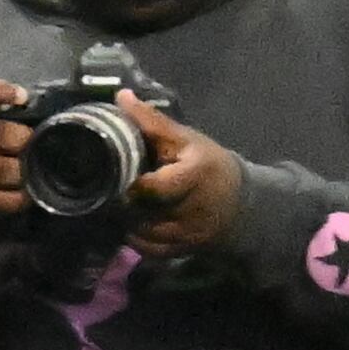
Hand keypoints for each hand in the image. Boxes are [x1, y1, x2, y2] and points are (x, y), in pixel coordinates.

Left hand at [116, 96, 243, 256]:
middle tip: (108, 189)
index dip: (132, 185)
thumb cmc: (208, 165)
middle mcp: (192, 209)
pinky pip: (147, 249)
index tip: (114, 175)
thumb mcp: (186, 139)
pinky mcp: (181, 252)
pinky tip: (130, 221)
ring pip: (141, 233)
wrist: (240, 203)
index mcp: (195, 175)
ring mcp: (186, 235)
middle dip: (123, 202)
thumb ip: (152, 122)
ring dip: (125, 220)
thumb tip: (121, 98)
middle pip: (143, 211)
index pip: (155, 187)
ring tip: (117, 204)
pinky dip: (134, 237)